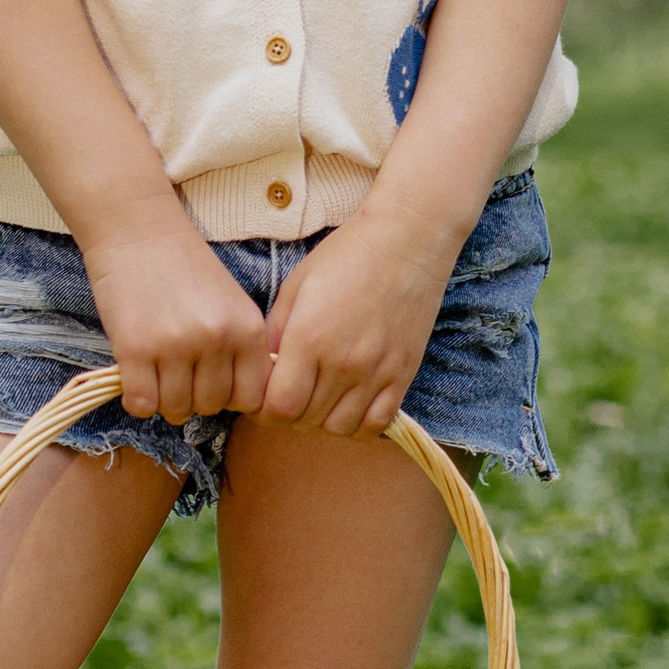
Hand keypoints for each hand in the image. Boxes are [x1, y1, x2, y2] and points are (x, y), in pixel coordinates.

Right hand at [81, 205, 271, 424]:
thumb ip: (241, 348)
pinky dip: (137, 398)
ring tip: (157, 371)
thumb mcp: (232, 303)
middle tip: (179, 372)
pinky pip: (141, 403)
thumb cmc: (185, 267)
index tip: (213, 383)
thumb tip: (238, 403)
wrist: (138, 229)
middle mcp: (216, 339)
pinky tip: (136, 374)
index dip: (231, 397)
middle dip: (194, 397)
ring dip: (164, 398)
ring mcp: (175, 346)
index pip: (251, 398)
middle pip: (211, 406)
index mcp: (247, 328)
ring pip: (175, 409)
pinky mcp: (134, 349)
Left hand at [259, 203, 463, 439]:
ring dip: (321, 420)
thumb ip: (274, 336)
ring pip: (338, 428)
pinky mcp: (403, 374)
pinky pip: (376, 424)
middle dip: (288, 413)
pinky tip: (348, 404)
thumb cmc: (344, 257)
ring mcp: (377, 372)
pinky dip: (357, 423)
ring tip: (318, 397)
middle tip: (288, 394)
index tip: (263, 397)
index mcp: (309, 338)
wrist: (406, 240)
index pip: (278, 408)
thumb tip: (262, 373)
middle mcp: (343, 362)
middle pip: (305, 420)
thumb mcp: (295, 288)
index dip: (264, 410)